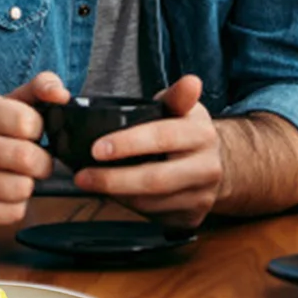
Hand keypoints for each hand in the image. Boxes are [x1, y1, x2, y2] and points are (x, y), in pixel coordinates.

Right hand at [0, 71, 70, 231]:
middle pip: (26, 158)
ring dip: (29, 185)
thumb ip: (41, 88)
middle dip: (41, 161)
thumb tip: (61, 94)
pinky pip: (13, 212)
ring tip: (16, 176)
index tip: (32, 132)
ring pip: (21, 188)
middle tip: (34, 160)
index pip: (26, 122)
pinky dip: (16, 206)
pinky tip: (3, 194)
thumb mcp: (12, 103)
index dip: (38, 129)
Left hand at [73, 75, 221, 227]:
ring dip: (116, 194)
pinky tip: (114, 194)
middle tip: (83, 176)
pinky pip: (154, 215)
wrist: (214, 163)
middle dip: (113, 179)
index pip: (162, 137)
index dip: (127, 144)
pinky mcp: (193, 216)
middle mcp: (206, 167)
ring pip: (152, 202)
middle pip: (155, 179)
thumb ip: (176, 97)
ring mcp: (201, 196)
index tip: (96, 148)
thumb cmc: (186, 132)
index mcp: (201, 134)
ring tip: (92, 183)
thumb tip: (191, 82)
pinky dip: (129, 206)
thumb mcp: (181, 109)